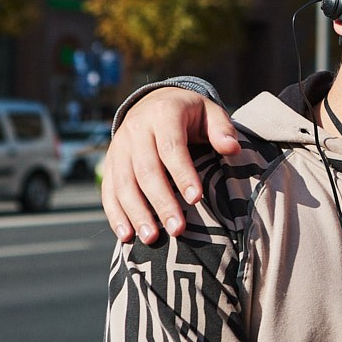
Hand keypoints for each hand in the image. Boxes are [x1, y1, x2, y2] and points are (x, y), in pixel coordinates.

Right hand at [100, 88, 237, 243]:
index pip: (171, 147)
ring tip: (152, 238)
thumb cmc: (190, 114)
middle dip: (161, 202)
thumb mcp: (209, 112)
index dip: (182, 174)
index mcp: (163, 114)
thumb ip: (222, 128)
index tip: (195, 199)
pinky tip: (127, 236)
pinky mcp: (110, 164)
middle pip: (146, 170)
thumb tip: (231, 148)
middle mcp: (136, 130)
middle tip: (177, 229)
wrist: (154, 103)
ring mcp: (119, 148)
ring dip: (137, 213)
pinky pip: (109, 191)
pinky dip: (116, 214)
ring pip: (124, 183)